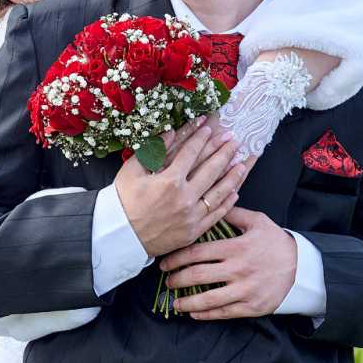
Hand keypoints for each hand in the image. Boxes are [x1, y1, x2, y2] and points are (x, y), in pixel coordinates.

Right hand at [114, 118, 248, 257]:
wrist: (121, 235)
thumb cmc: (123, 201)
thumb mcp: (131, 170)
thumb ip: (153, 150)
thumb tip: (170, 131)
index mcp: (169, 181)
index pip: (190, 153)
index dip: (200, 138)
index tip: (209, 128)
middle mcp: (184, 197)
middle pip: (211, 170)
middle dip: (223, 152)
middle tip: (234, 140)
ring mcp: (191, 216)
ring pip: (218, 192)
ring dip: (232, 176)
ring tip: (242, 163)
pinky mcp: (193, 231)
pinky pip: (216, 215)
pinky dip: (227, 202)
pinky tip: (235, 191)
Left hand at [158, 206, 296, 318]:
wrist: (303, 269)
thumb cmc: (277, 243)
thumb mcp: (258, 221)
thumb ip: (233, 213)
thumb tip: (212, 201)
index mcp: (236, 247)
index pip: (197, 253)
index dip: (177, 258)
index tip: (165, 261)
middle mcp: (237, 270)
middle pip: (198, 276)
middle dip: (177, 279)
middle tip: (166, 280)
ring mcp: (244, 290)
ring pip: (208, 299)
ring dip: (187, 302)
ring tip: (174, 302)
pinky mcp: (251, 307)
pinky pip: (224, 313)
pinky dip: (206, 314)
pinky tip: (193, 313)